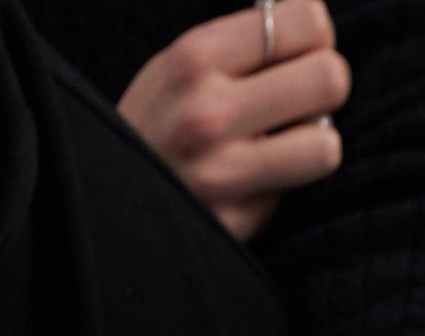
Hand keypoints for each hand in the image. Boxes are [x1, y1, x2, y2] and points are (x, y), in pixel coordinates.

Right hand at [117, 1, 349, 242]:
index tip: (296, 57)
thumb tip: (316, 29)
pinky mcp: (228, 225)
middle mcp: (206, 114)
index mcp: (194, 58)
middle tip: (297, 103)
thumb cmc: (150, 130)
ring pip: (325, 146)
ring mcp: (218, 176)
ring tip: (278, 147)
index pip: (308, 21)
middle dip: (323, 90)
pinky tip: (243, 186)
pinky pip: (289, 196)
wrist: (94, 207)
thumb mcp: (176, 68)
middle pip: (330, 78)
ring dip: (311, 145)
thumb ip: (241, 46)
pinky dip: (276, 189)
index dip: (315, 39)